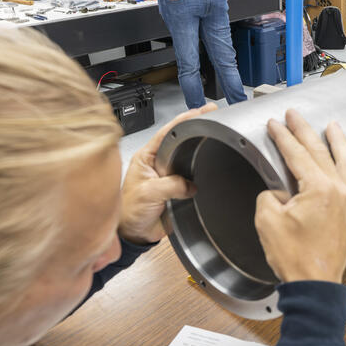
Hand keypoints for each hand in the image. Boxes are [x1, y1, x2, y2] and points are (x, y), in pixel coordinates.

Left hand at [119, 104, 218, 243]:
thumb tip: (190, 184)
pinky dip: (202, 171)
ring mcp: (168, 175)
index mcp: (146, 157)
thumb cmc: (130, 212)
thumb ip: (170, 185)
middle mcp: (157, 163)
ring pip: (187, 158)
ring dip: (199, 150)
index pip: (167, 132)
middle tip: (214, 117)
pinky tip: (211, 165)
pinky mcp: (177, 189)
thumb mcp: (148, 194)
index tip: (201, 111)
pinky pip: (192, 177)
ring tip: (215, 135)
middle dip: (196, 128)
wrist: (135, 234)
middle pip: (179, 141)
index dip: (184, 120)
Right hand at [255, 110, 345, 283]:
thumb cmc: (294, 257)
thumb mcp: (268, 220)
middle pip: (320, 152)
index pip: (297, 153)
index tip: (275, 124)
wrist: (314, 283)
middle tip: (294, 116)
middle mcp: (338, 191)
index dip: (283, 137)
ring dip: (338, 142)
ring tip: (333, 127)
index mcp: (318, 188)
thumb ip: (270, 196)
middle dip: (304, 131)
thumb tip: (277, 193)